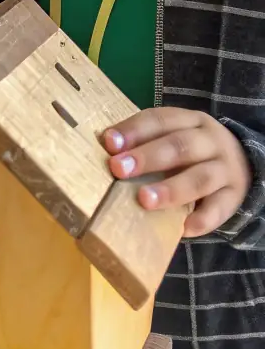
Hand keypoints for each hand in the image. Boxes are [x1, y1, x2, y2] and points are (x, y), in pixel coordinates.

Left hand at [102, 108, 252, 236]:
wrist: (244, 164)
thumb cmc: (192, 152)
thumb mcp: (173, 136)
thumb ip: (145, 142)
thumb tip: (104, 151)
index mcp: (190, 121)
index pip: (160, 120)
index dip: (134, 131)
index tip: (109, 143)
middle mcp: (210, 141)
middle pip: (180, 146)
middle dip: (147, 157)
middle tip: (118, 169)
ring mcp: (225, 169)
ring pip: (201, 178)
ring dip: (171, 189)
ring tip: (144, 200)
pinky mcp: (234, 197)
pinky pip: (220, 209)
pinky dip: (202, 219)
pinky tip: (182, 228)